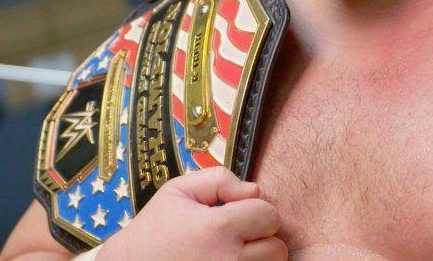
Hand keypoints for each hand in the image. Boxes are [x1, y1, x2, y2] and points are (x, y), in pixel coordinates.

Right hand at [96, 167, 285, 259]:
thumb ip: (220, 179)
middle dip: (262, 239)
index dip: (257, 211)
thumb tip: (254, 190)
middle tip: (237, 238)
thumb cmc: (155, 231)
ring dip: (257, 259)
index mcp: (218, 228)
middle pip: (277, 248)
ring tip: (232, 253)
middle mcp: (228, 260)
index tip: (238, 215)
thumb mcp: (179, 191)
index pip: (270, 215)